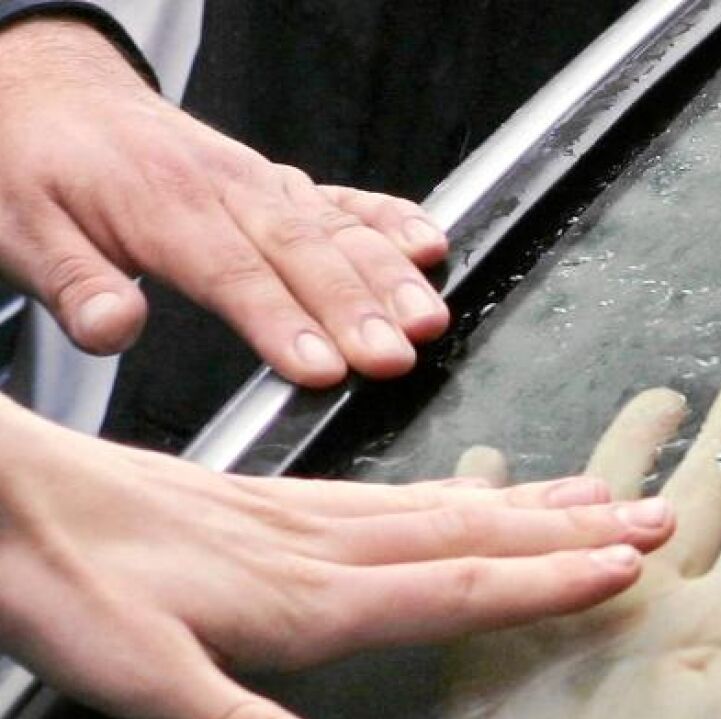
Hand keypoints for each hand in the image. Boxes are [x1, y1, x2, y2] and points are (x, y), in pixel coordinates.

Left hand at [0, 16, 451, 385]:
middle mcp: (224, 188)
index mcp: (160, 205)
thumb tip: (115, 327)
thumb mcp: (21, 230)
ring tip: (427, 319)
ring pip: (335, 229)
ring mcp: (260, 184)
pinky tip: (430, 246)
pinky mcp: (280, 185)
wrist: (55, 99)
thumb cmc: (38, 171)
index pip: (229, 272)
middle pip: (300, 253)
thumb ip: (73, 283)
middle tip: (394, 357)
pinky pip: (345, 200)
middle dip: (355, 308)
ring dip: (389, 275)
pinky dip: (391, 220)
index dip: (281, 321)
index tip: (322, 367)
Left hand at [0, 397, 675, 718]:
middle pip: (476, 537)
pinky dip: (458, 491)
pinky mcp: (276, 503)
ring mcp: (304, 519)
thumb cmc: (70, 584)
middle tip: (654, 514)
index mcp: (311, 596)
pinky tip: (471, 491)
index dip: (547, 582)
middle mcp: (325, 547)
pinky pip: (395, 494)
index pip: (457, 587)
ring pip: (445, 507)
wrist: (8, 493)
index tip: (625, 566)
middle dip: (572, 532)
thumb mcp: (141, 680)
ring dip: (530, 504)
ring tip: (597, 492)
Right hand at [428, 367, 720, 718]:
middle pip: (701, 496)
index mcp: (715, 618)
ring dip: (631, 449)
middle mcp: (657, 598)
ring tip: (659, 397)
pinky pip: (507, 544)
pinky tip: (496, 461)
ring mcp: (585, 600)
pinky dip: (495, 498)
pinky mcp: (513, 617)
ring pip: (612, 502)